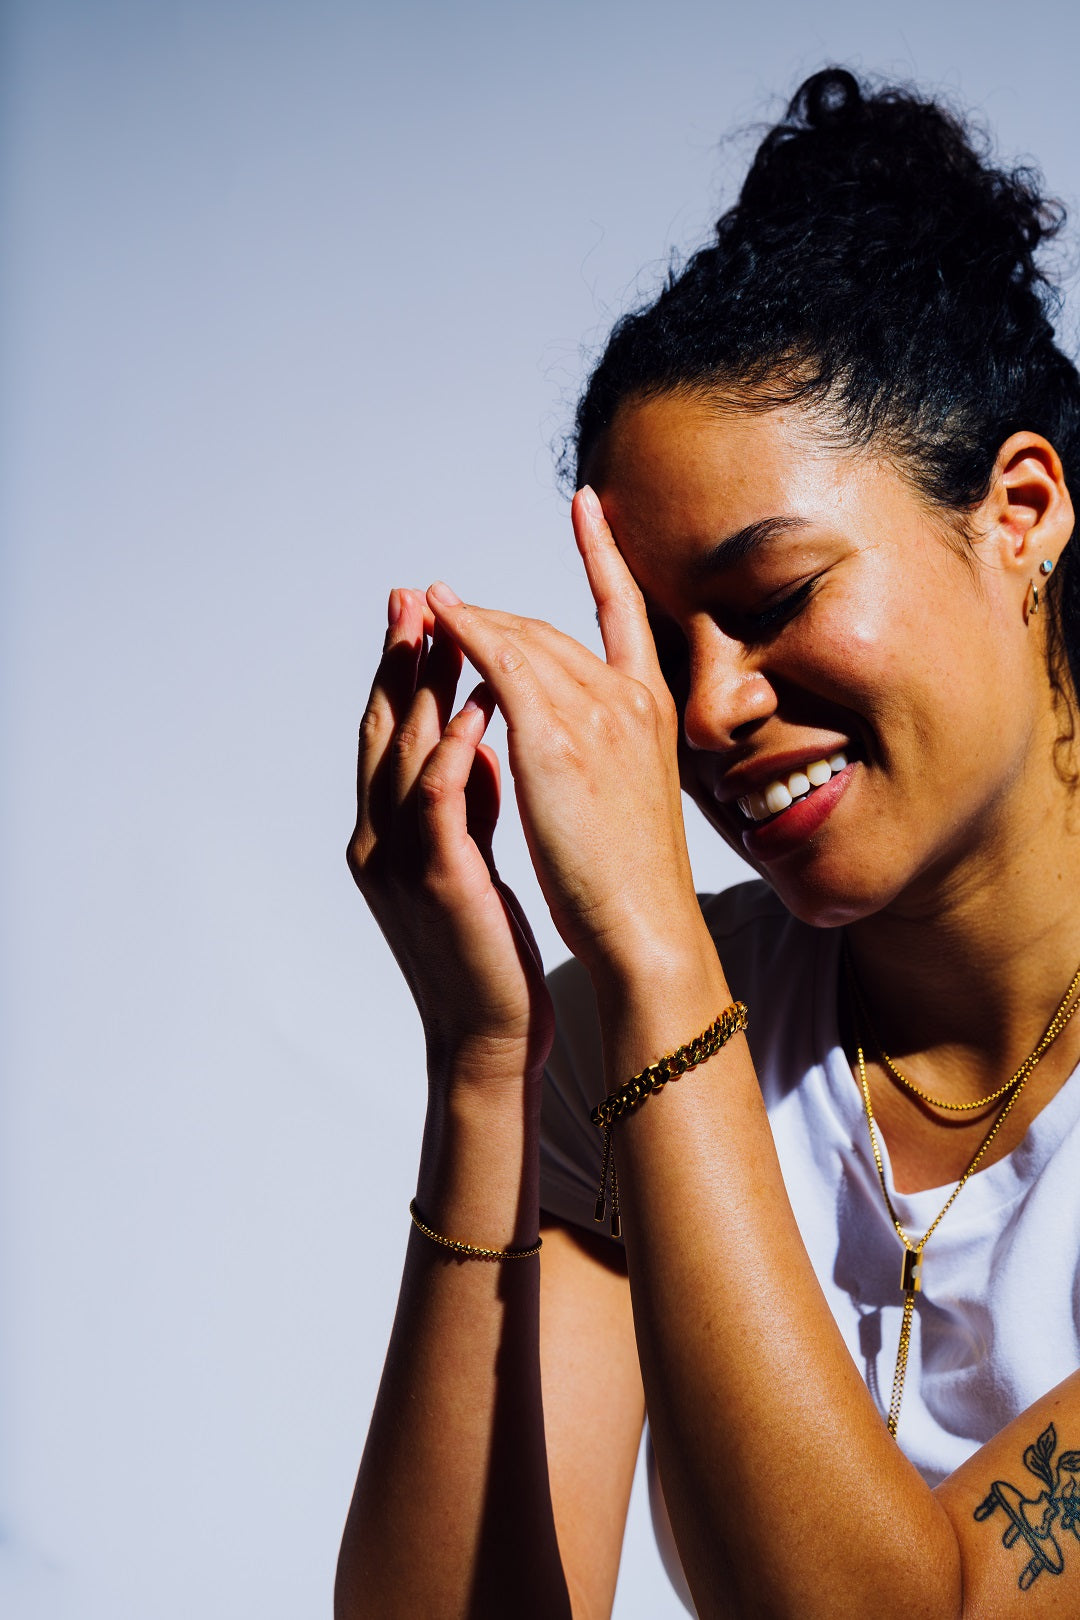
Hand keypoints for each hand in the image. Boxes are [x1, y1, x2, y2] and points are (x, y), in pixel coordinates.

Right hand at [348, 588, 553, 1082]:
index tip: (415, 613)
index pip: (387, 737)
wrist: (489, 1035)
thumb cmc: (487, 950)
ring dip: (420, 687)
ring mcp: (403, 861)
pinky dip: (455, 748)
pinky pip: (442, 800)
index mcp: (387, 834)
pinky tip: (474, 706)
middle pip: (382, 732)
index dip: (396, 673)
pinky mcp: (439, 880)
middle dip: (397, 660)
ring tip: (439, 626)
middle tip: (411, 596)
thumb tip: (476, 739)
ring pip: (403, 754)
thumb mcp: (469, 860)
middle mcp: (380, 840)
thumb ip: (467, 802)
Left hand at [426, 489, 710, 987]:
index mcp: (653, 709)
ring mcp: (597, 712)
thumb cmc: (634, 881)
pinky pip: (502, 664)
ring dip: (469, 620)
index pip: (625, 611)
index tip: (588, 504)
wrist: (645, 925)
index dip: (605, 554)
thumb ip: (598, 751)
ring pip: (522, 640)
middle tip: (443, 605)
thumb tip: (560, 735)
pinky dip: (467, 633)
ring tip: (425, 606)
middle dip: (493, 615)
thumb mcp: (626, 798)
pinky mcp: (557, 737)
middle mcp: (630, 697)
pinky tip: (437, 617)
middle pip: (550, 630)